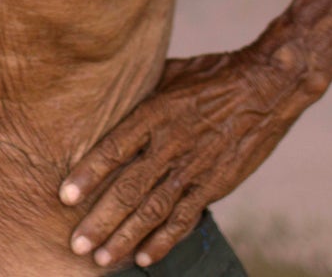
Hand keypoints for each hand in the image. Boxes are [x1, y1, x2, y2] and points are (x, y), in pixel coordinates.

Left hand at [58, 47, 326, 268]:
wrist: (267, 87)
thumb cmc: (212, 74)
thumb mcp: (168, 73)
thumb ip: (136, 91)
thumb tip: (102, 94)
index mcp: (156, 113)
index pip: (114, 148)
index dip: (88, 174)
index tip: (64, 196)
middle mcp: (172, 144)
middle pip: (129, 188)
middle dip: (100, 219)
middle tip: (76, 243)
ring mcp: (194, 168)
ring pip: (154, 210)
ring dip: (126, 237)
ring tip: (101, 258)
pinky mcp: (214, 184)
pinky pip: (185, 217)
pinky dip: (165, 240)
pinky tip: (145, 257)